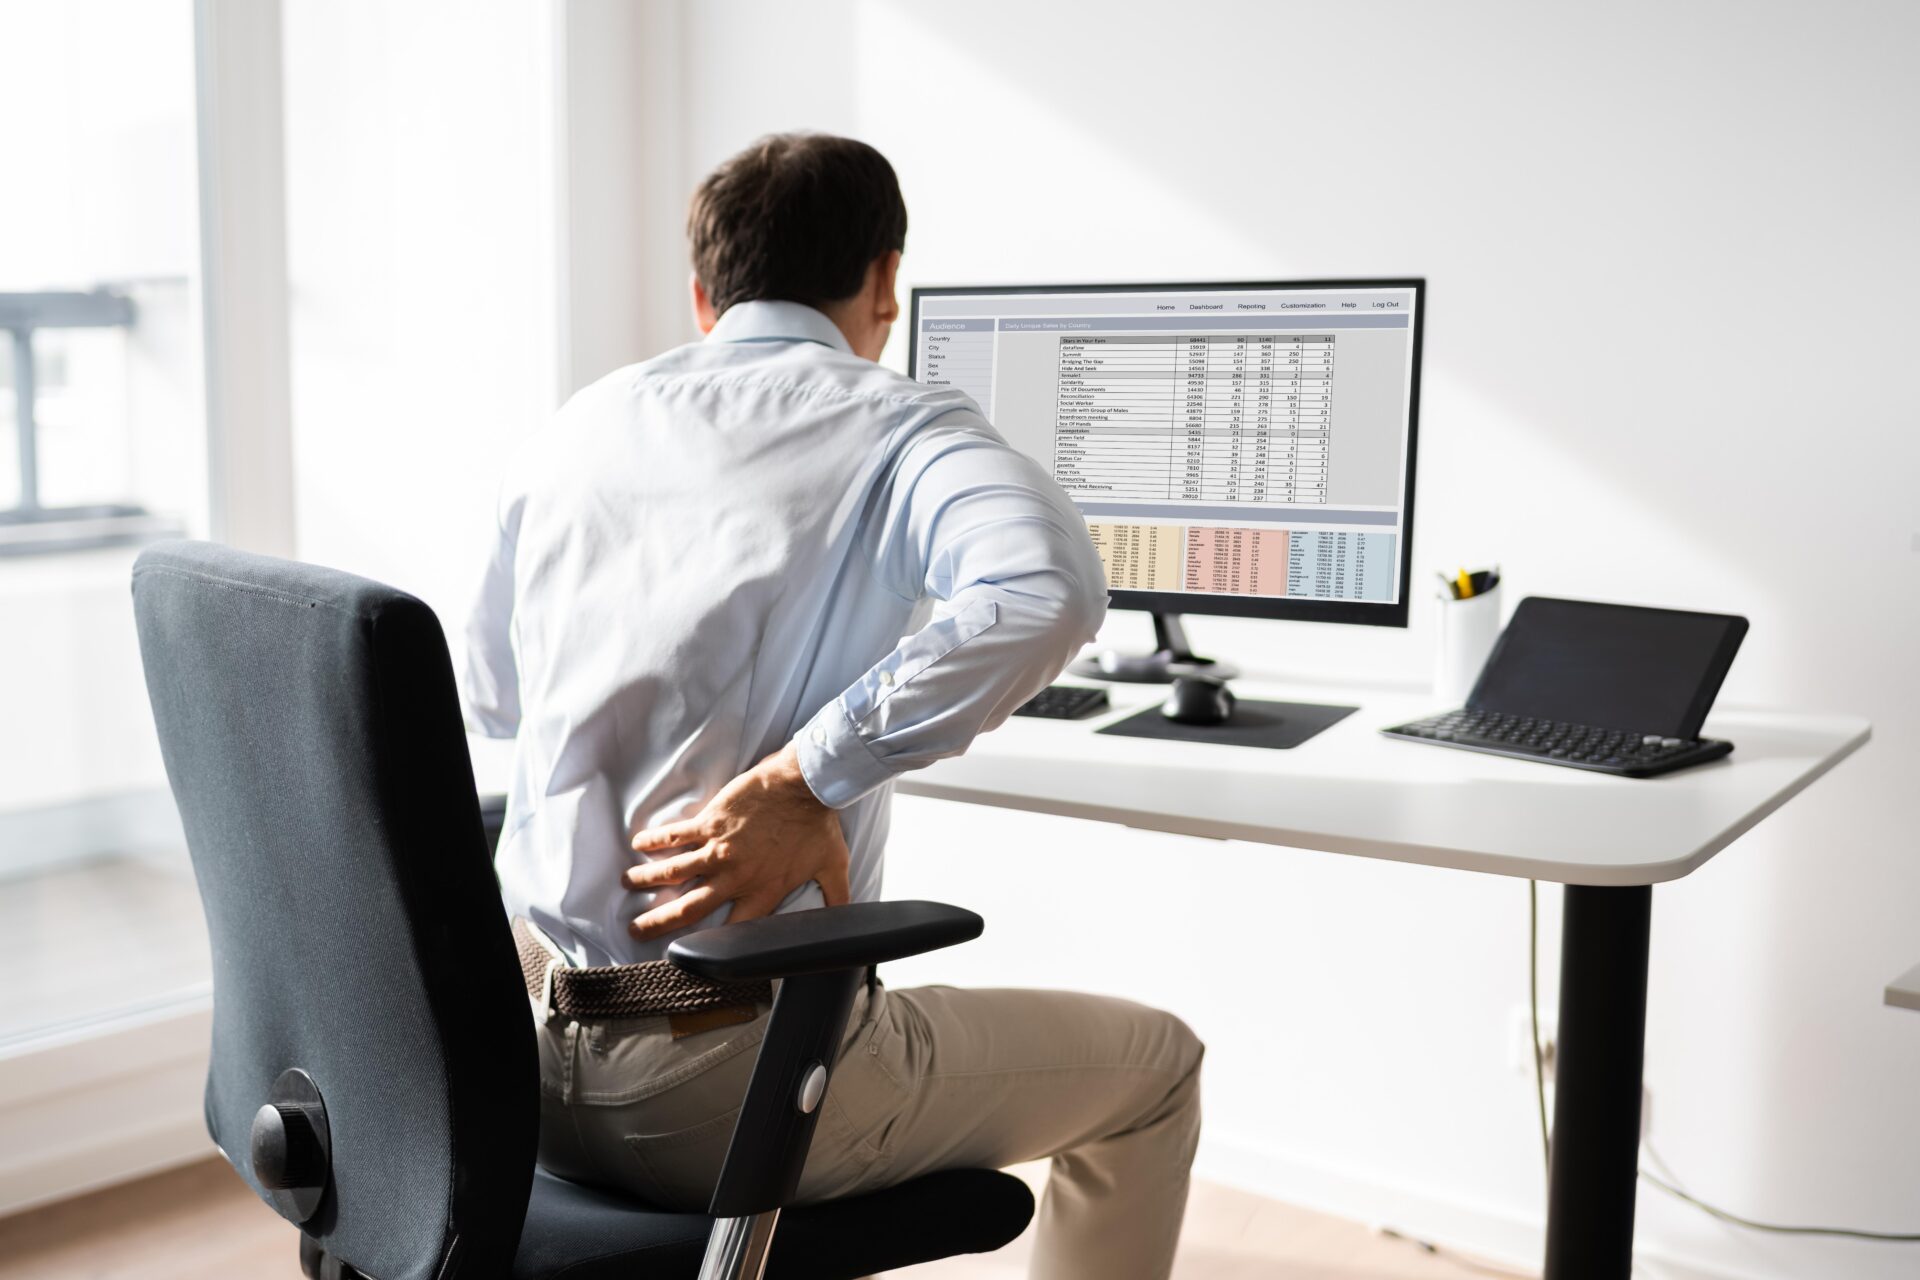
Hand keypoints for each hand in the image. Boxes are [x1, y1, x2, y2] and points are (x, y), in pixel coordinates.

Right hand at [623, 744, 850, 940]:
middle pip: (689, 909)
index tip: (690, 953)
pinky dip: (655, 840)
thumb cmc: (820, 823)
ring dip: (647, 879)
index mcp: (763, 892)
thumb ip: (836, 896)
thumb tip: (845, 915)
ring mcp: (719, 850)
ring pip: (674, 872)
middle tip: (636, 929)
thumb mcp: (833, 866)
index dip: (710, 946)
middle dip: (658, 922)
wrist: (806, 784)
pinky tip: (639, 843)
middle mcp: (735, 877)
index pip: (733, 931)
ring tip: (629, 883)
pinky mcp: (711, 823)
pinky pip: (676, 835)